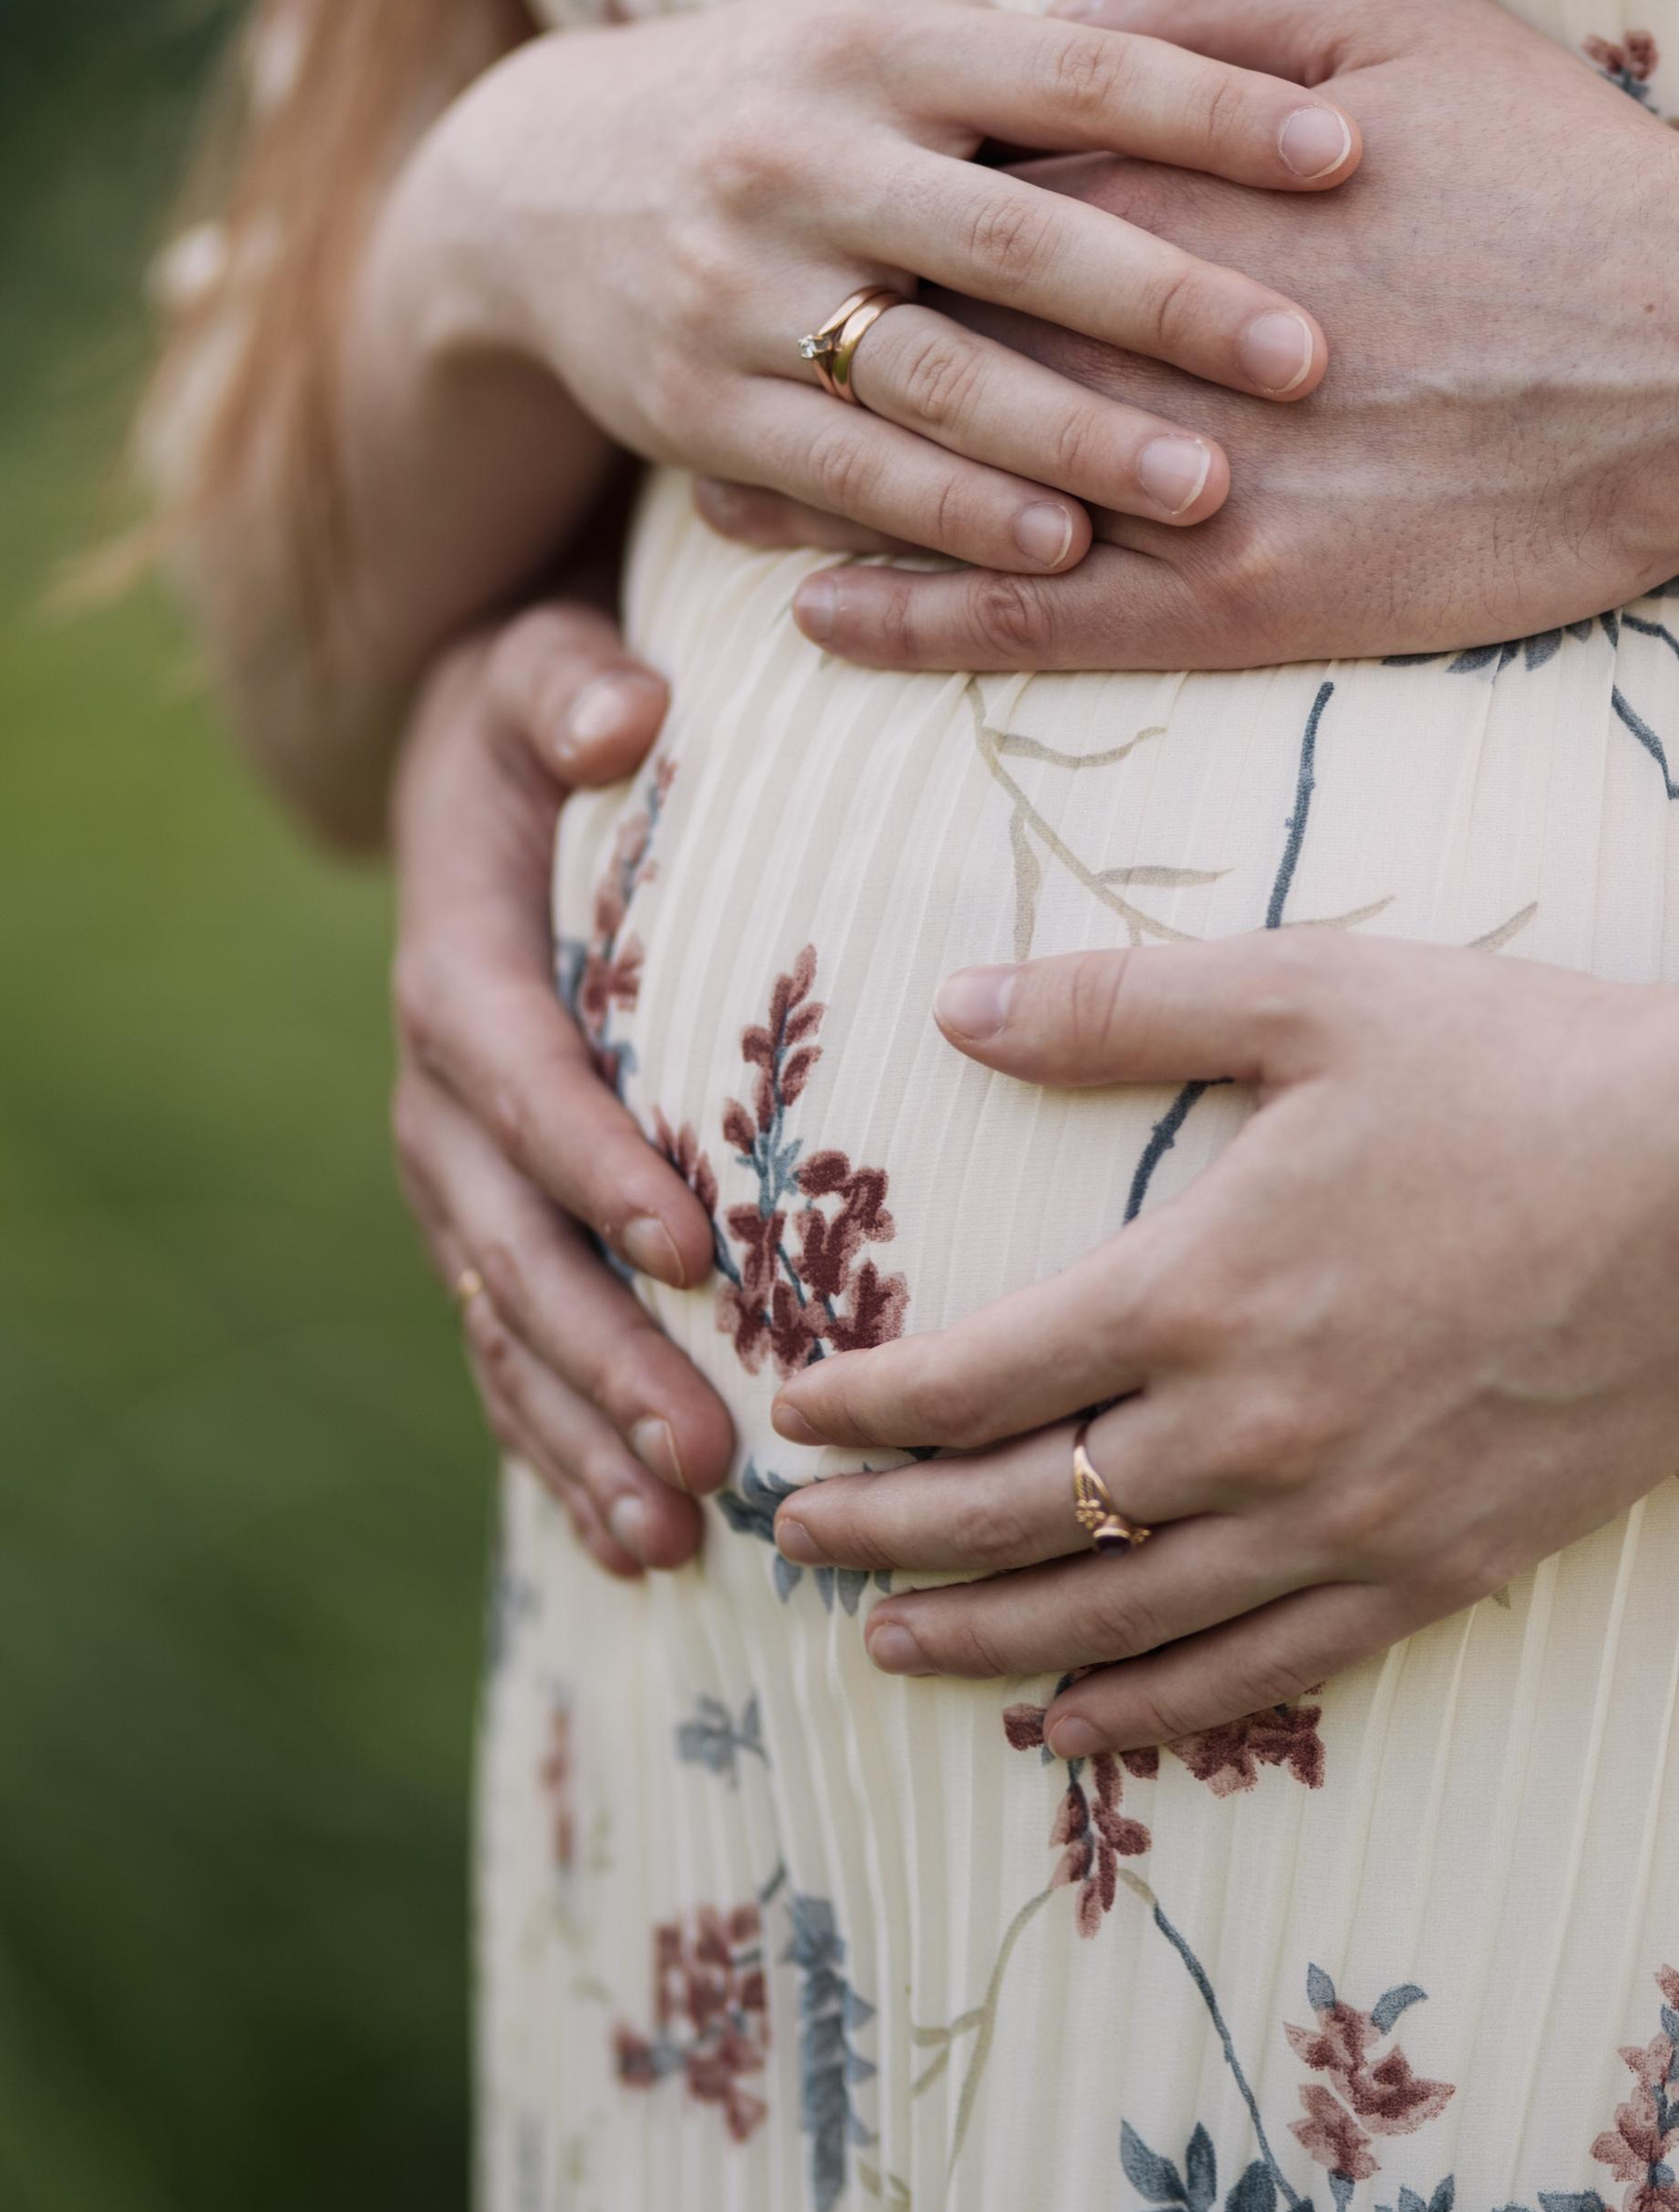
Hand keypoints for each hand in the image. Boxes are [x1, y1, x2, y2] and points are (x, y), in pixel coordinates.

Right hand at [372, 0, 1358, 580]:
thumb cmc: (783, 102)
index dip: (1208, 108)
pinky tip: (1064, 552)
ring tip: (1211, 485)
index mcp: (868, 40)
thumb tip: (1241, 63)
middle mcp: (796, 153)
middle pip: (1010, 231)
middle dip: (1166, 299)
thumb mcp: (877, 36)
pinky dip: (956, 515)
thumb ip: (1025, 66)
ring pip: (931, 372)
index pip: (1066, 67)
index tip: (1346, 151)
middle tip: (1309, 356)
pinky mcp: (698, 408)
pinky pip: (847, 472)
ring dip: (1075, 436)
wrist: (534, 187)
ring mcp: (738, 287)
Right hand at [389, 602, 735, 1576]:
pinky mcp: (493, 1224)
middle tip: (704, 1450)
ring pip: (504, 1327)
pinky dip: (565, 1448)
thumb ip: (576, 683)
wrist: (485, 773)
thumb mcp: (551, 662)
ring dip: (581, 1435)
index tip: (690, 1243)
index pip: (516, 1072)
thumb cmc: (554, 706)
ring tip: (673, 1540)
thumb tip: (620, 718)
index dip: (589, 1158)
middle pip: (507, 1241)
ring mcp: (458, 1176)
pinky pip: (514, 1354)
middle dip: (599, 1351)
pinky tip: (640, 1549)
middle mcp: (439, 1093)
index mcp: (459, 962)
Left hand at [712, 0, 1678, 671]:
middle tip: (691, 350)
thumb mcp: (1393, 14)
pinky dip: (917, 621)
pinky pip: (1033, 623)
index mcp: (1164, 179)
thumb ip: (1199, 7)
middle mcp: (1144, 329)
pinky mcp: (1245, 601)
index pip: (954, 191)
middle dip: (800, 346)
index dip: (858, 206)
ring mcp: (1190, 476)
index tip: (782, 211)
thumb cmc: (1568, 168)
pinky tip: (827, 620)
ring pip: (948, 489)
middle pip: (915, 337)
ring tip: (714, 493)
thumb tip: (1045, 13)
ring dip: (821, 490)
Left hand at [761, 930, 1678, 1750]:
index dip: (868, 1408)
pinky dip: (1150, 1710)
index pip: (976, 1381)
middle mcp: (1253, 1431)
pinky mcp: (1438, 1573)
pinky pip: (1260, 1674)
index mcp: (1200, 1288)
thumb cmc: (1529, 1063)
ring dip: (989, 1641)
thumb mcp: (1310, 991)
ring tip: (893, 1649)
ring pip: (1121, 1620)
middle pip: (1017, 1517)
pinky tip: (1078, 1727)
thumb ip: (1120, 1005)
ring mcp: (1347, 1522)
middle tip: (797, 1544)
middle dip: (888, 1535)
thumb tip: (953, 1001)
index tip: (797, 1416)